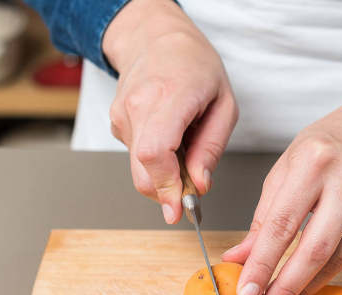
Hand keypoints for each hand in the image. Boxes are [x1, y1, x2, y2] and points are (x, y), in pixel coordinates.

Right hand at [103, 0, 237, 223]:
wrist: (156, 38)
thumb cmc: (194, 65)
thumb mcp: (224, 104)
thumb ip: (212, 148)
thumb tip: (200, 184)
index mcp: (168, 96)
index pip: (155, 153)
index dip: (166, 187)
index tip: (179, 209)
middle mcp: (137, 107)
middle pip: (142, 170)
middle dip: (167, 193)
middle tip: (191, 195)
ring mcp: (122, 115)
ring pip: (139, 168)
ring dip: (165, 173)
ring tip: (186, 149)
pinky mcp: (117, 123)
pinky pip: (136, 156)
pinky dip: (156, 160)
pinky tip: (170, 140)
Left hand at [222, 85, 341, 294]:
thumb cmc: (325, 145)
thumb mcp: (286, 168)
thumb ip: (264, 215)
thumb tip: (239, 258)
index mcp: (313, 160)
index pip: (282, 222)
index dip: (262, 262)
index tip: (246, 291)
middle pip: (314, 246)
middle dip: (285, 285)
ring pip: (336, 256)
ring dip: (305, 287)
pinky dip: (325, 274)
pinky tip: (306, 287)